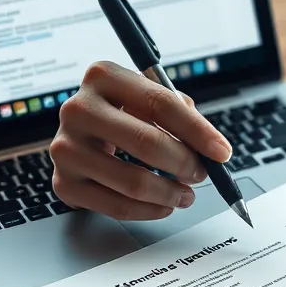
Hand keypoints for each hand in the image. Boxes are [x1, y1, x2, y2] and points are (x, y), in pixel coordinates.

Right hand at [50, 60, 231, 219]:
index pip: (160, 103)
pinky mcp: (63, 183)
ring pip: (133, 181)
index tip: (222, 152)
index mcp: (102, 76)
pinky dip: (148, 210)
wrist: (81, 133)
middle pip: (146, 143)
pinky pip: (115, 206)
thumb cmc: (124, 113)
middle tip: (202, 174)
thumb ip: (181, 115)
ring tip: (186, 194)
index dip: (198, 131)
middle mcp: (78, 109)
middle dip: (185, 163)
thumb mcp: (149, 97)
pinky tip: (163, 205)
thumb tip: (213, 150)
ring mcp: (65, 147)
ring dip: (170, 193)